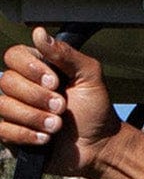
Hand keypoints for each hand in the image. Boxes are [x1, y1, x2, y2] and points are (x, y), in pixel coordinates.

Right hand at [0, 27, 120, 176]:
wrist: (99, 146)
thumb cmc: (95, 110)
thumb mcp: (89, 77)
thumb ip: (66, 54)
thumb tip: (39, 32)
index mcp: (37, 69)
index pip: (14, 55)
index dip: (31, 68)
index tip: (56, 82)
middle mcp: (22, 87)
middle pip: (7, 82)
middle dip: (38, 97)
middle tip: (62, 106)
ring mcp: (15, 111)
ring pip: (3, 106)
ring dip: (35, 117)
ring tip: (58, 125)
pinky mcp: (13, 134)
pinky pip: (3, 130)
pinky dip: (27, 134)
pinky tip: (46, 138)